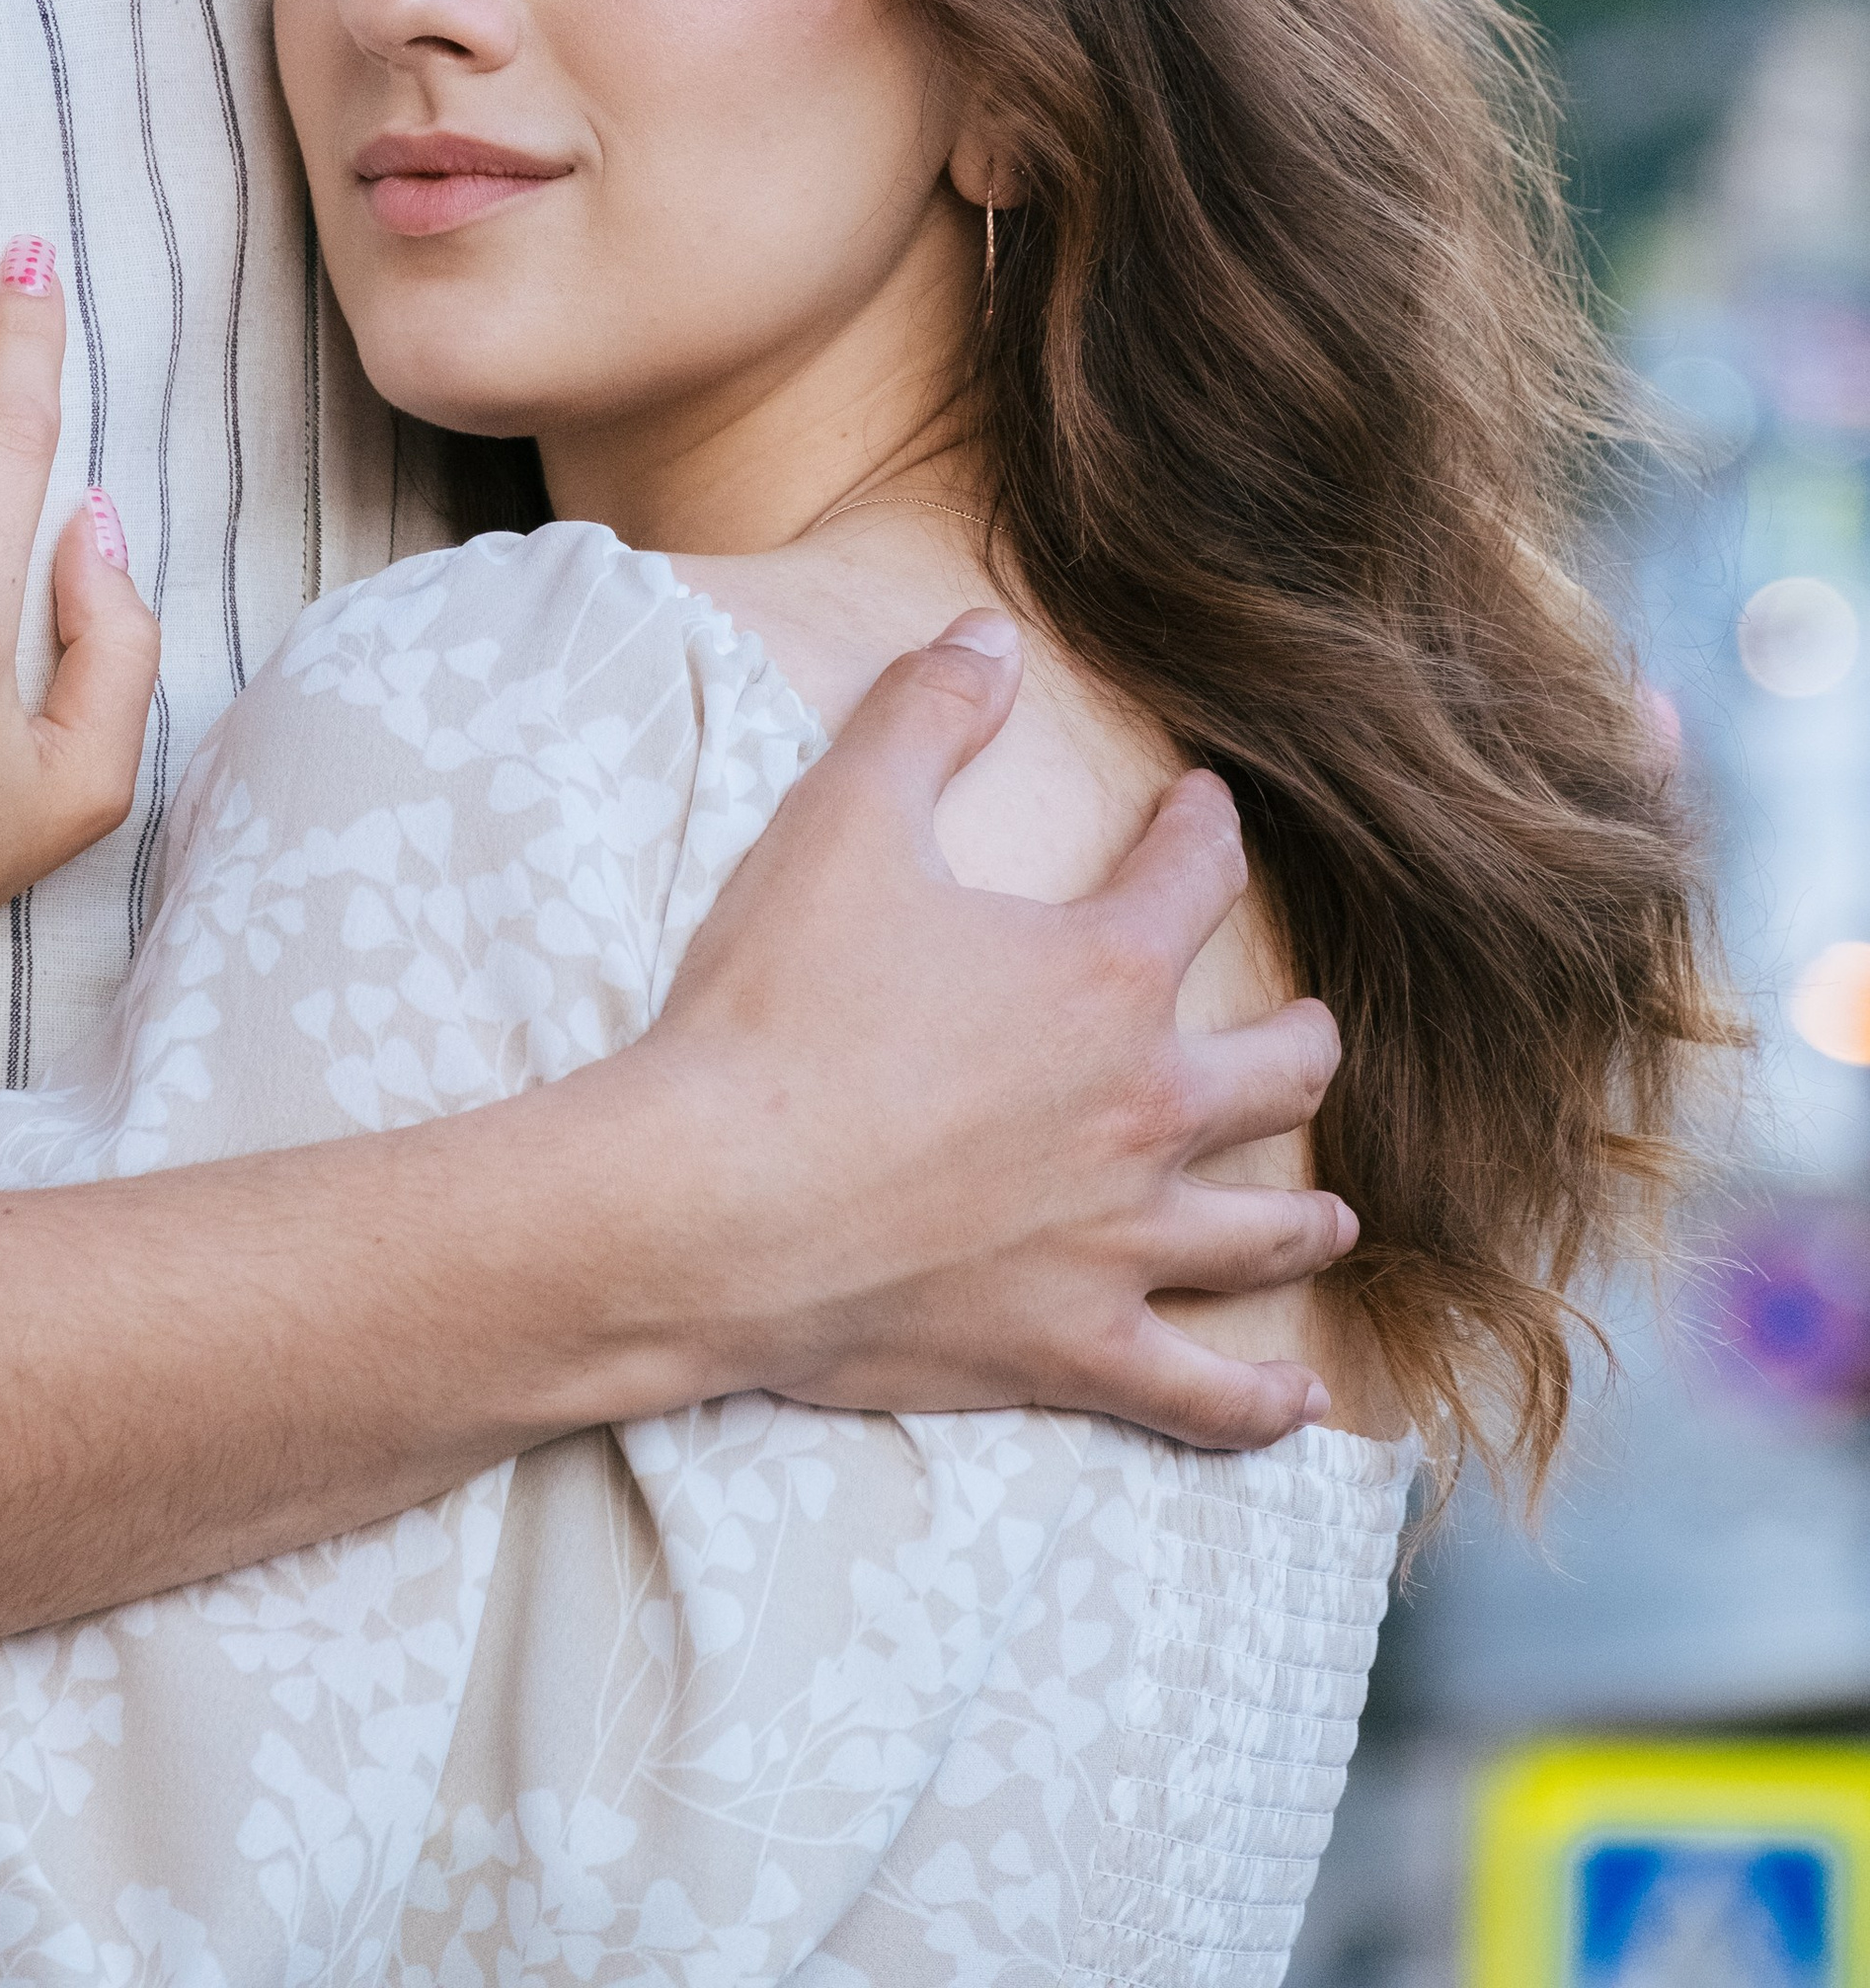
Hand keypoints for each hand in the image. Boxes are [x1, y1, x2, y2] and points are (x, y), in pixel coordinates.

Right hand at [644, 614, 1353, 1448]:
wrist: (708, 1205)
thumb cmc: (775, 1012)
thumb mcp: (841, 822)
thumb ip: (926, 714)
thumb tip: (988, 631)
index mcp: (1103, 974)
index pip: (1193, 875)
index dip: (1201, 829)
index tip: (1200, 810)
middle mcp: (1145, 1108)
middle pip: (1277, 1065)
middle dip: (1298, 1035)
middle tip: (1300, 1026)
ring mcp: (1119, 1241)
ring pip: (1263, 1229)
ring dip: (1303, 1212)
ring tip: (1327, 1210)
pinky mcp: (1073, 1348)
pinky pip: (1201, 1395)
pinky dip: (1257, 1406)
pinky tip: (1296, 1406)